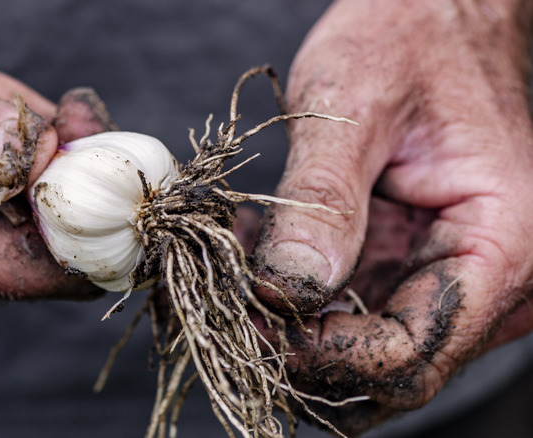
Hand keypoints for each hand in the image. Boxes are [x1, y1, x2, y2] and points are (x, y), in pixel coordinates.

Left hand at [252, 0, 532, 432]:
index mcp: (501, 243)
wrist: (433, 12)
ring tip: (236, 280)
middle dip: (304, 351)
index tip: (254, 321)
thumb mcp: (356, 104)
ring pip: (369, 350)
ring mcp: (449, 275)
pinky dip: (303, 302)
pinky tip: (258, 261)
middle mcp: (489, 276)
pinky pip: (358, 312)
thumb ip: (324, 199)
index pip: (413, 352)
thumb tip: (289, 288)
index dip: (326, 355)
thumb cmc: (410, 36)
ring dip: (296, 331)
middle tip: (231, 308)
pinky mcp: (413, 264)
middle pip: (392, 368)